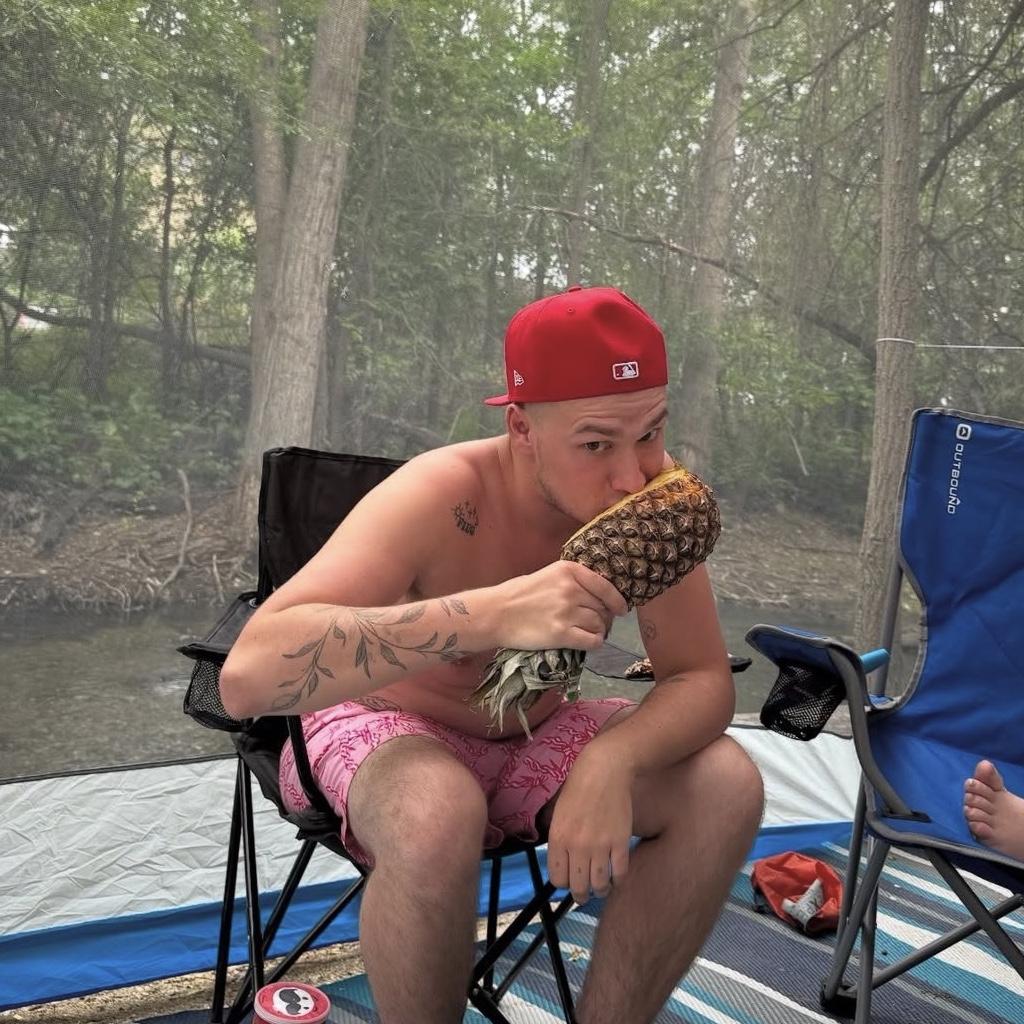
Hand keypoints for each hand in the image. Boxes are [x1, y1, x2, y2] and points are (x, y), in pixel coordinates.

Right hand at [491, 561, 627, 651]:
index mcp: (569, 570)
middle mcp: (571, 589)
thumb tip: (601, 597)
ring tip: (585, 633)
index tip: (622, 609)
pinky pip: (593, 641)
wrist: (495, 614)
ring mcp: (567, 611)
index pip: (605, 586)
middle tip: (594, 624)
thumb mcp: (548, 575)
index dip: (617, 600)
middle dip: (604, 618)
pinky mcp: (562, 634)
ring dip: (597, 631)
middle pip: (603, 608)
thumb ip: (573, 582)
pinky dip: (594, 643)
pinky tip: (585, 642)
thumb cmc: (519, 594)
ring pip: (600, 625)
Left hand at [546, 747, 633, 904]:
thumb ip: (556, 836)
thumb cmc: (578, 787)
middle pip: (578, 887)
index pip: (558, 879)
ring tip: (601, 888)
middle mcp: (577, 847)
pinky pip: (620, 873)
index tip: (568, 880)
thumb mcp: (557, 811)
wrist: (604, 770)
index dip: (563, 883)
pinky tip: (615, 878)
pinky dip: (618, 881)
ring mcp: (601, 846)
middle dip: (580, 894)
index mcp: (558, 839)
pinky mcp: (621, 842)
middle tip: (584, 893)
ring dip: (600, 891)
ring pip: (600, 885)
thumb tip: (559, 859)